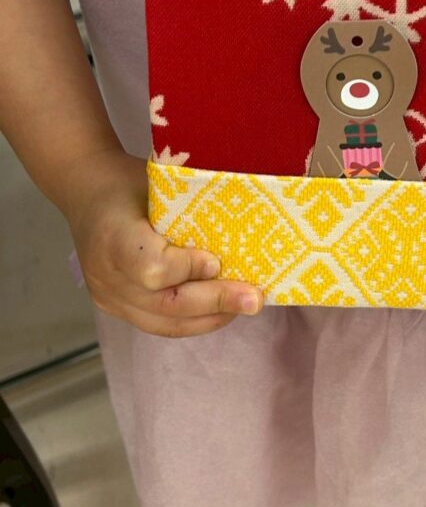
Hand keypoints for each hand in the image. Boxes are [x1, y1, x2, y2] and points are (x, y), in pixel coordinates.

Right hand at [62, 148, 263, 336]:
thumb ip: (190, 212)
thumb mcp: (159, 184)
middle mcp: (106, 273)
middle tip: (254, 298)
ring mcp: (108, 296)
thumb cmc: (130, 182)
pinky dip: (194, 320)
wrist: (88, 191)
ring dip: (210, 317)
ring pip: (165, 322)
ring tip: (244, 306)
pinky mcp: (115, 308)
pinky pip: (159, 324)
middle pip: (166, 303)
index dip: (188, 269)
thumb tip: (244, 231)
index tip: (216, 260)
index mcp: (114, 236)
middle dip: (216, 302)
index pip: (153, 269)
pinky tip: (221, 310)